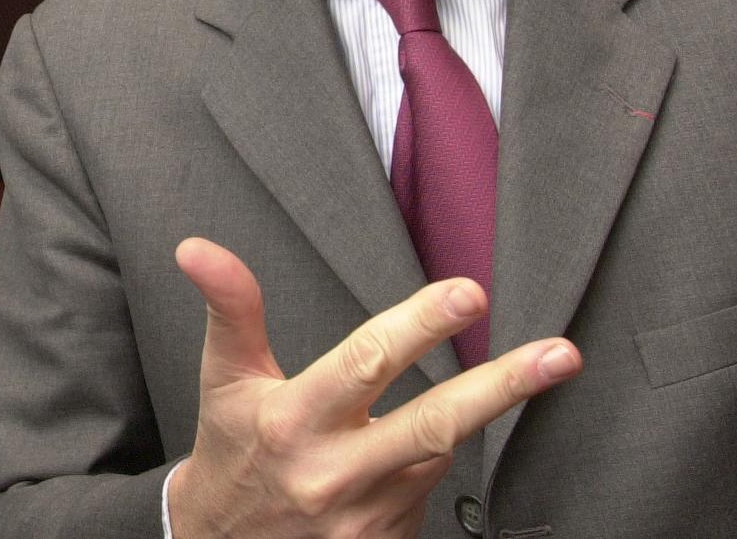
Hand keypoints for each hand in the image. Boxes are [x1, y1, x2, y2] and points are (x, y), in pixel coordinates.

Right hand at [167, 238, 580, 537]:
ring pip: (436, 453)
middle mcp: (334, 473)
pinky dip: (417, 467)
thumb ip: (229, 307)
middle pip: (435, 424)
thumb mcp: (224, 376)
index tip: (469, 293)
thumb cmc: (231, 449)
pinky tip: (384, 466)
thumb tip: (198, 248)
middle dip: (504, 387)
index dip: (420, 325)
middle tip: (561, 355)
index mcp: (292, 421)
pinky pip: (428, 492)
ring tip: (387, 423)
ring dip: (437, 424)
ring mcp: (366, 520)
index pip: (366, 362)